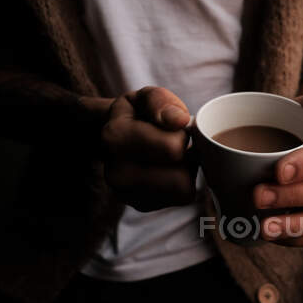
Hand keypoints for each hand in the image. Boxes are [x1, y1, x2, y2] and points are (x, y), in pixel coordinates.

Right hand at [101, 86, 196, 211]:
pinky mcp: (142, 205)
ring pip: (183, 191)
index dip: (183, 135)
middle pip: (181, 178)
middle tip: (177, 145)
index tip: (174, 128)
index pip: (173, 149)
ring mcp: (127, 194)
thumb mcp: (146, 97)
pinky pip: (180, 199)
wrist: (116, 137)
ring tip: (173, 157)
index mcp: (115, 138)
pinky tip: (169, 169)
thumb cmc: (138, 114)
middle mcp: (117, 173)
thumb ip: (161, 102)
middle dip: (187, 159)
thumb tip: (179, 120)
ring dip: (186, 172)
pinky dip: (181, 184)